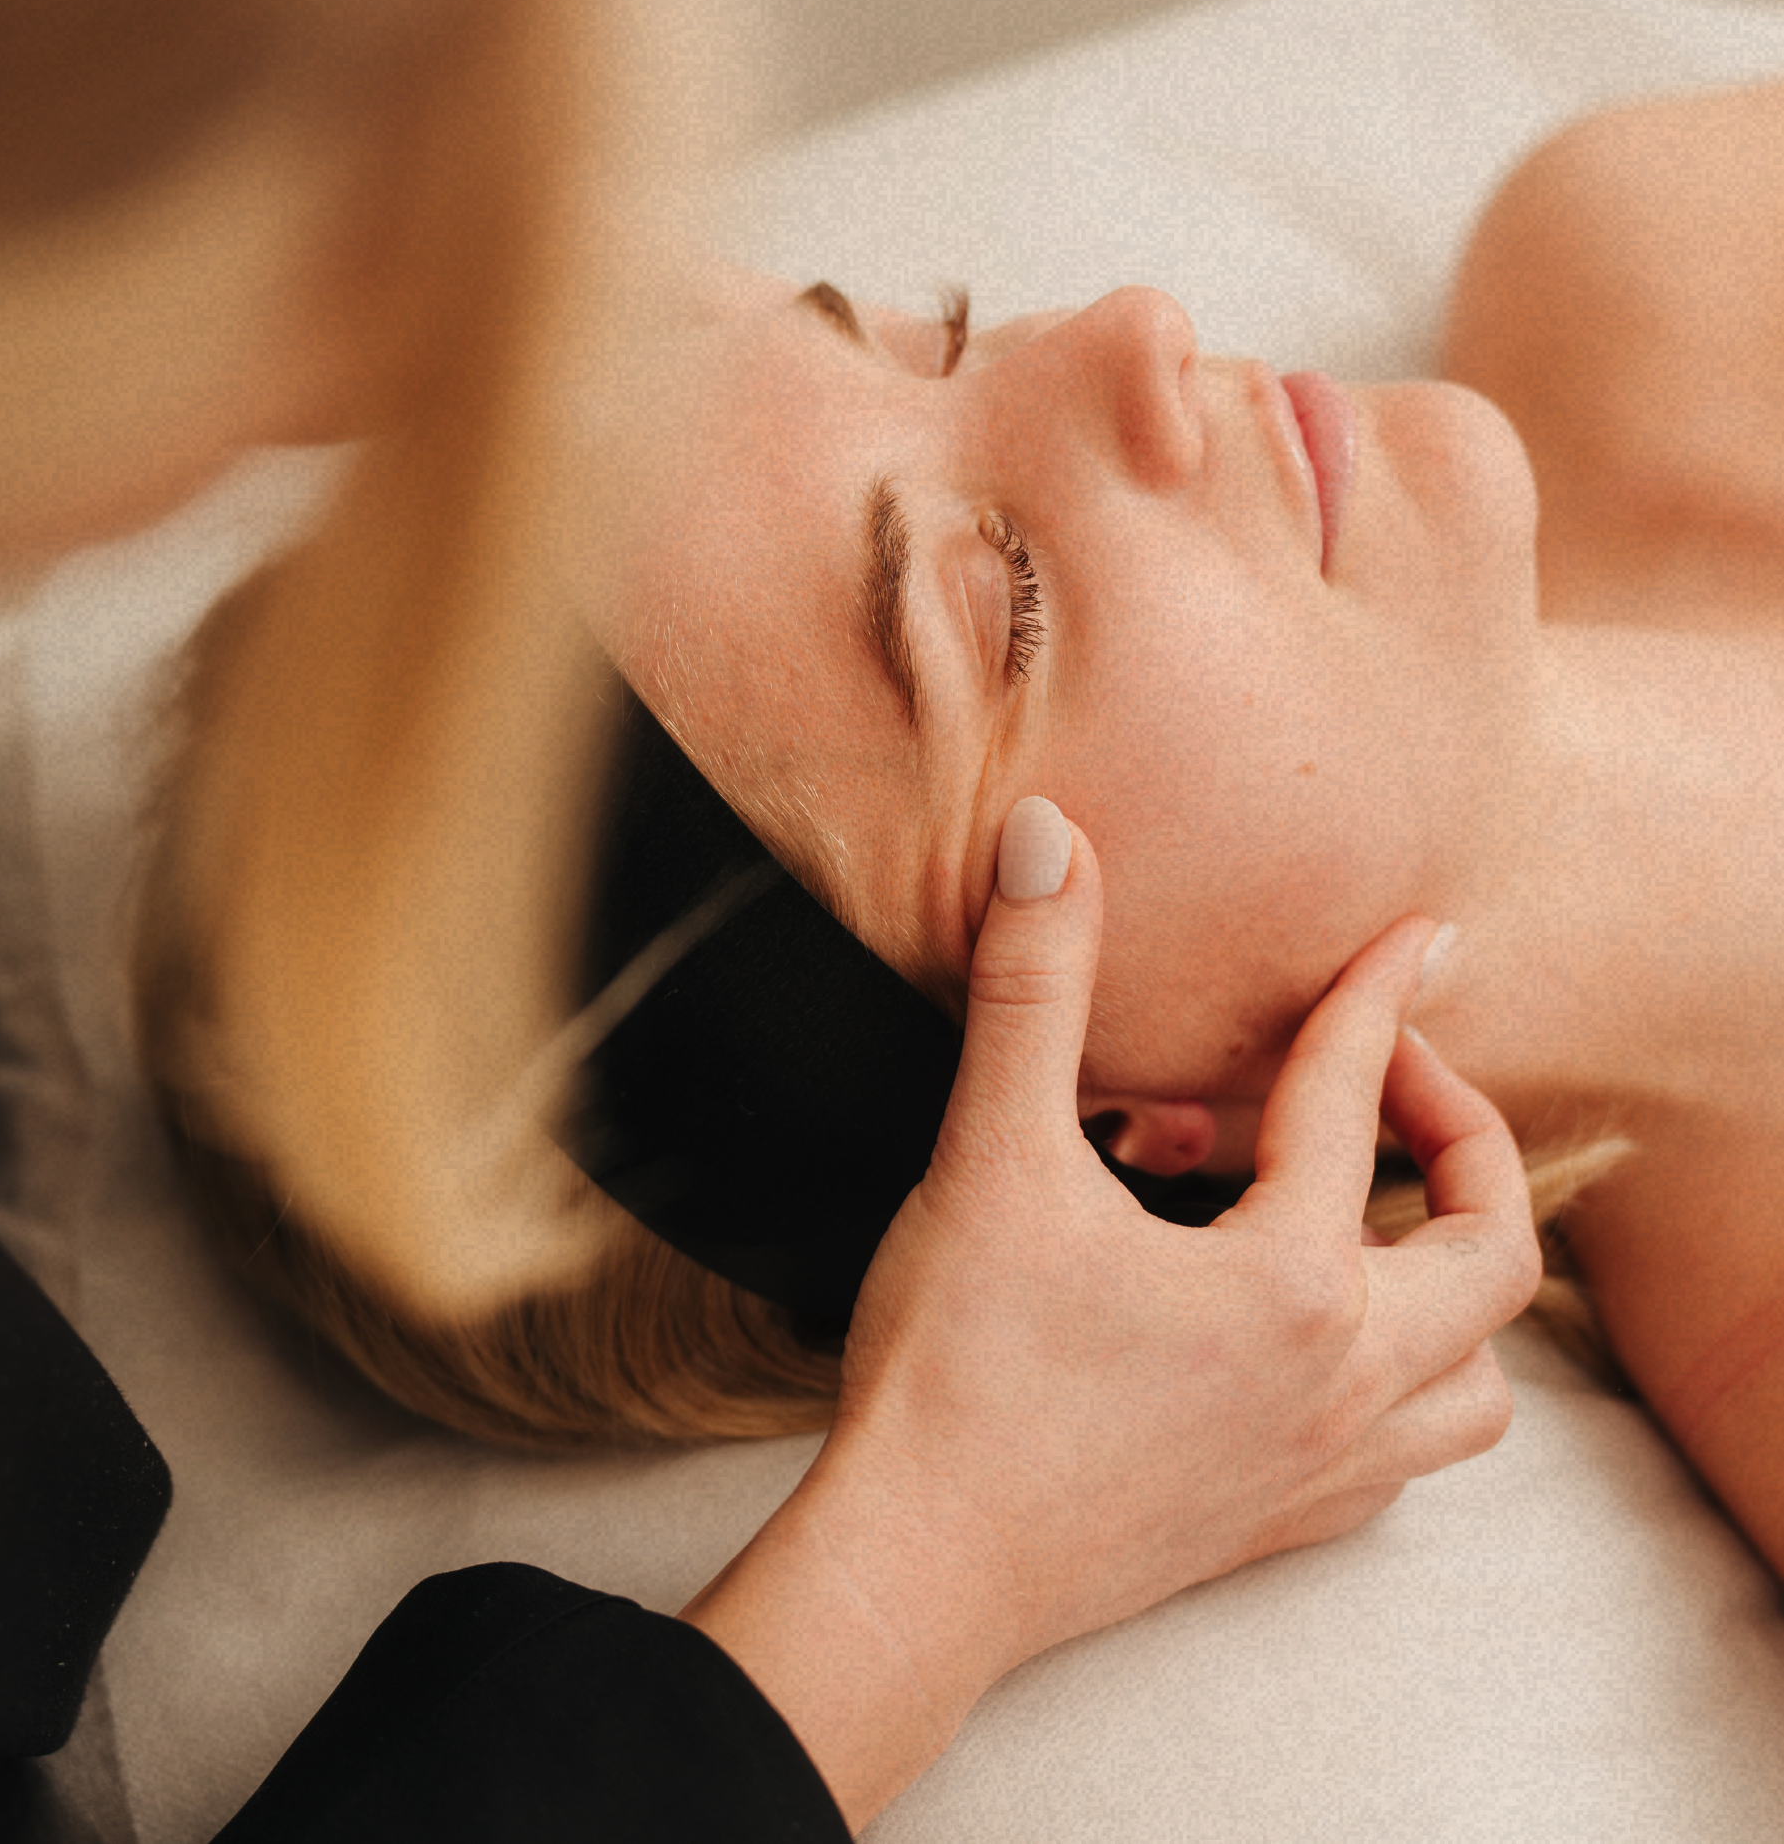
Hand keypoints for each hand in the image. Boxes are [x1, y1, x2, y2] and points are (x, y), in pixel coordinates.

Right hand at [684, 799, 1537, 1830]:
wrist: (919, 1568)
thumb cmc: (958, 1371)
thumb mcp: (991, 1158)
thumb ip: (1033, 988)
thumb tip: (1049, 839)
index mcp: (1290, 1284)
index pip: (1352, 1102)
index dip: (1375, 1000)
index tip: (1411, 938)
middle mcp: (1340, 1382)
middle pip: (1487, 1254)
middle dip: (1462, 1143)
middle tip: (1396, 1084)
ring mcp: (1319, 1469)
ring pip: (1478, 1384)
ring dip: (1458, 1288)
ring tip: (1383, 1223)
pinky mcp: (1275, 1528)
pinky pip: (1405, 1460)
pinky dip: (1405, 1387)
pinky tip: (1322, 1347)